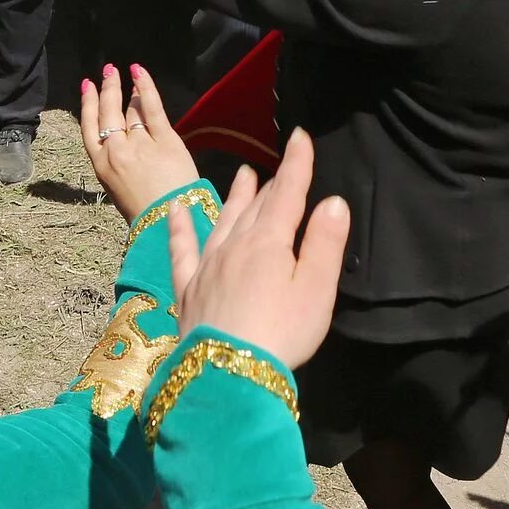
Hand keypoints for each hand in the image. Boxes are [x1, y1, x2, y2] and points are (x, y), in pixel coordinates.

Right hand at [78, 63, 198, 223]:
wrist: (166, 223)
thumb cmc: (145, 213)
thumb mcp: (118, 189)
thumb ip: (117, 164)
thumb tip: (123, 139)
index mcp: (101, 165)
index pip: (89, 126)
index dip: (87, 103)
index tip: (87, 86)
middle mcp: (116, 151)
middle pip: (108, 112)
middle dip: (107, 89)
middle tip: (108, 71)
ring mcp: (139, 144)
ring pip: (130, 110)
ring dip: (127, 90)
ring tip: (127, 74)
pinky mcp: (164, 140)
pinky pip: (151, 107)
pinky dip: (144, 86)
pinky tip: (139, 72)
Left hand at [165, 130, 349, 371]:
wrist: (228, 372)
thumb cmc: (281, 333)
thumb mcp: (315, 289)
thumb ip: (323, 244)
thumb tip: (334, 202)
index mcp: (269, 243)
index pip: (288, 194)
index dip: (297, 165)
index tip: (300, 136)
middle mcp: (235, 246)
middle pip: (256, 207)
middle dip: (271, 184)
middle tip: (277, 165)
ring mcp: (207, 266)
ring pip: (223, 220)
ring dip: (235, 197)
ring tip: (243, 175)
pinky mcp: (188, 289)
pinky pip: (182, 249)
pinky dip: (180, 227)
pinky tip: (175, 210)